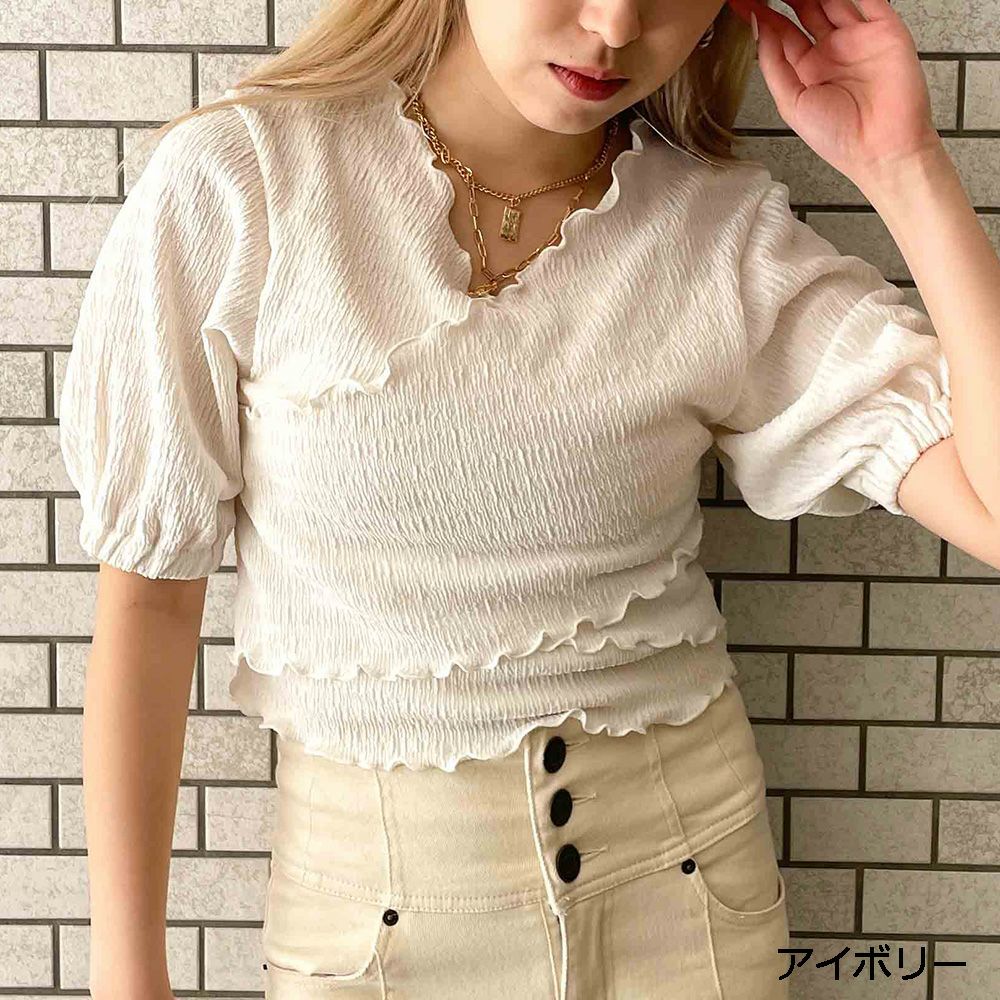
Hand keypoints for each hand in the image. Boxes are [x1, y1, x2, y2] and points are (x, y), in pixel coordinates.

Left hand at [725, 0, 944, 186]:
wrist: (881, 150)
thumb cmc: (837, 137)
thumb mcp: (791, 102)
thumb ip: (773, 64)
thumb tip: (758, 28)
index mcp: (806, 70)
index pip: (782, 32)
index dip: (763, 14)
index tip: (744, 1)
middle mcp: (831, 51)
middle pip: (807, 9)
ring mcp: (858, 38)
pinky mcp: (886, 30)